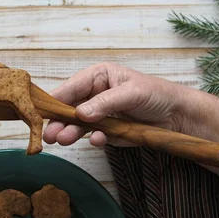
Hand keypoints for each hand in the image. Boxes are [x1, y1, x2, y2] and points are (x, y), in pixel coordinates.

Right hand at [43, 63, 218, 149]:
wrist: (177, 116)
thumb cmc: (156, 94)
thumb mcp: (131, 92)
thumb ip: (105, 102)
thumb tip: (81, 113)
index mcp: (96, 77)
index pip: (69, 87)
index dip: (54, 100)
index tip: (40, 112)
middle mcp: (94, 95)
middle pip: (69, 109)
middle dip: (58, 121)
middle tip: (49, 134)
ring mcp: (99, 114)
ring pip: (77, 125)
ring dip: (70, 133)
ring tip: (62, 140)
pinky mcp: (108, 131)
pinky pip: (94, 136)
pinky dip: (93, 139)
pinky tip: (97, 140)